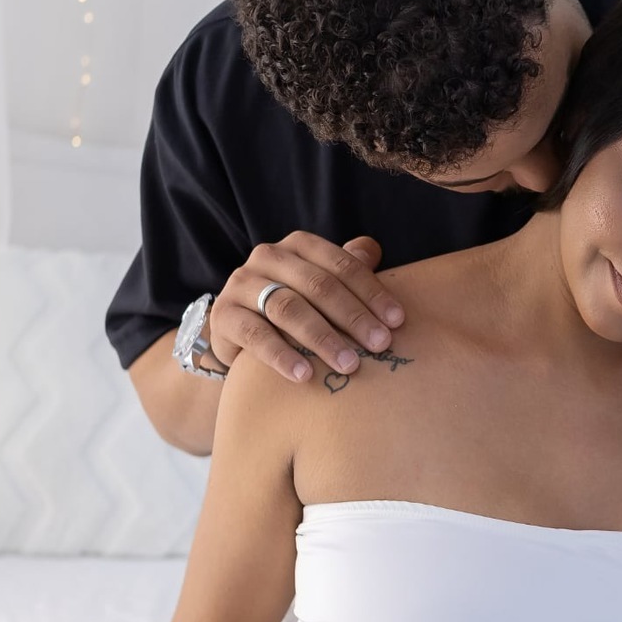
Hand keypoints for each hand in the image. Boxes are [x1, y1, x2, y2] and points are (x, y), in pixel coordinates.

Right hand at [208, 233, 403, 381]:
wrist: (238, 332)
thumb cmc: (292, 306)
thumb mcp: (320, 287)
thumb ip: (346, 269)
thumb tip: (374, 250)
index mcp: (299, 246)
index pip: (341, 265)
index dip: (372, 292)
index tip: (397, 321)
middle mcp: (268, 257)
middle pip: (318, 285)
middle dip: (353, 316)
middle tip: (381, 345)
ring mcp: (242, 285)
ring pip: (288, 308)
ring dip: (323, 338)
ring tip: (349, 364)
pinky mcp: (223, 315)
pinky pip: (255, 335)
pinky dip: (282, 356)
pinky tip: (305, 375)